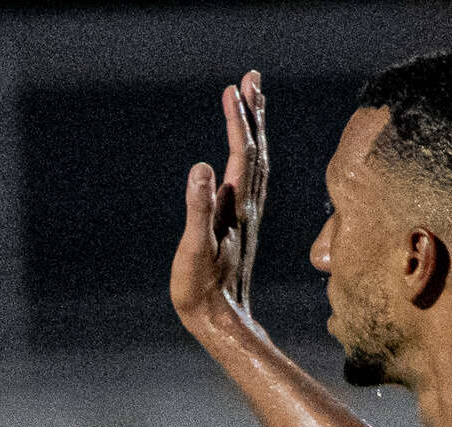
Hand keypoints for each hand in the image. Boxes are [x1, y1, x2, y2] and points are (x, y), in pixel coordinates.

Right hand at [171, 73, 268, 329]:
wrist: (221, 322)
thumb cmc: (202, 290)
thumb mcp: (194, 250)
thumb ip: (198, 209)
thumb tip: (202, 168)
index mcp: (237, 208)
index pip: (243, 154)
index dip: (239, 121)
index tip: (234, 88)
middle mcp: (247, 207)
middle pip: (256, 151)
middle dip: (254, 113)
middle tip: (252, 78)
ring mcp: (247, 215)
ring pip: (257, 163)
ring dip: (254, 129)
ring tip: (251, 100)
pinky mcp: (241, 224)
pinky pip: (251, 179)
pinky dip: (250, 154)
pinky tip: (245, 151)